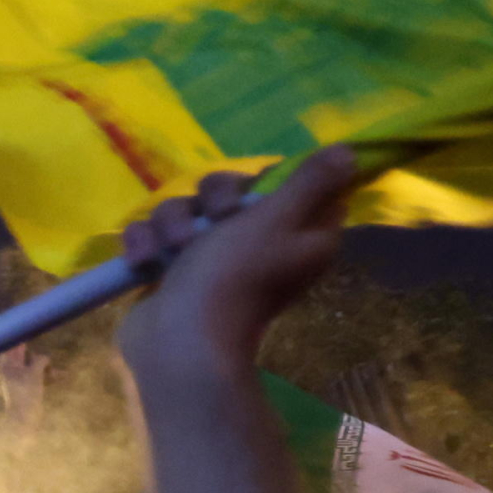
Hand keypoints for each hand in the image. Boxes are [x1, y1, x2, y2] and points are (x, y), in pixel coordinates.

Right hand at [115, 146, 359, 383]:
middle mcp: (259, 244)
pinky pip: (155, 234)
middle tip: (214, 221)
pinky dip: (145, 244)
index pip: (296, 187)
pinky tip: (144, 261)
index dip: (272, 180)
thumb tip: (349, 152)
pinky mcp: (173, 269)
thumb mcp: (277, 218)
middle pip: (232, 190)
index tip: (258, 189)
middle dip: (211, 200)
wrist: (180, 340)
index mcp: (298, 234)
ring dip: (172, 224)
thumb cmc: (234, 276)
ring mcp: (211, 258)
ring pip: (187, 209)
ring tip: (170, 250)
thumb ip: (311, 181)